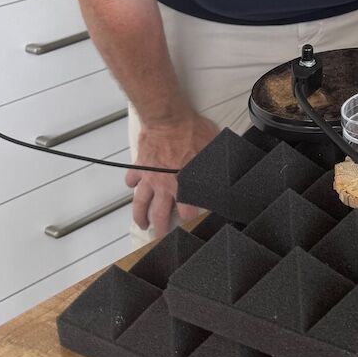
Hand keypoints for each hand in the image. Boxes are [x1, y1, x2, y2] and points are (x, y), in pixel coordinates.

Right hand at [125, 112, 219, 236]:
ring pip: (140, 203)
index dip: (189, 217)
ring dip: (140, 215)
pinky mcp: (139, 166)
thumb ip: (214, 163)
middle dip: (159, 229)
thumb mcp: (212, 148)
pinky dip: (130, 184)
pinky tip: (132, 187)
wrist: (168, 119)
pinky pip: (131, 179)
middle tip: (159, 237)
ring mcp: (149, 177)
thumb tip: (226, 169)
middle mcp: (164, 186)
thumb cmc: (191, 131)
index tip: (190, 220)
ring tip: (141, 223)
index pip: (186, 211)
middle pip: (159, 215)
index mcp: (184, 185)